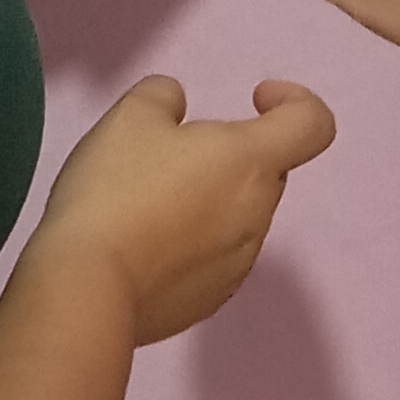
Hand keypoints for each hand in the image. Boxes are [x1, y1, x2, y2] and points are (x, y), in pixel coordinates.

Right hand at [41, 72, 335, 342]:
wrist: (86, 289)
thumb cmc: (116, 189)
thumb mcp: (131, 116)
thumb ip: (163, 97)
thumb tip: (176, 110)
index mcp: (252, 162)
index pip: (313, 124)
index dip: (294, 100)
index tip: (255, 97)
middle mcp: (257, 216)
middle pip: (267, 171)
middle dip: (233, 154)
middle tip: (171, 154)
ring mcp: (237, 266)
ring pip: (239, 216)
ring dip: (210, 201)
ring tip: (147, 203)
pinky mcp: (208, 302)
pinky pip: (213, 259)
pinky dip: (191, 244)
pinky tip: (143, 247)